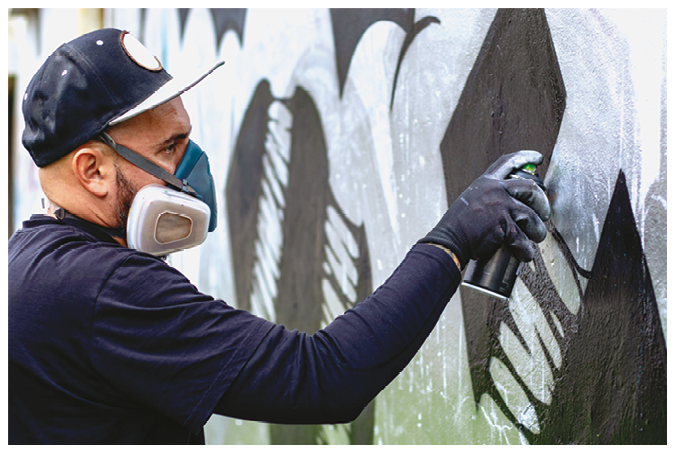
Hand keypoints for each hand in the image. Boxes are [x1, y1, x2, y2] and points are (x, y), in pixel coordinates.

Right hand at [419, 150, 549, 267]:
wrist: (449, 240)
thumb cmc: (458, 225)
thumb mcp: (471, 200)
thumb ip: (489, 198)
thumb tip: (509, 205)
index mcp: (486, 182)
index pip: (508, 162)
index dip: (525, 157)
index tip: (538, 158)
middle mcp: (495, 190)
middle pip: (530, 188)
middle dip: (542, 202)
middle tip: (543, 214)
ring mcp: (500, 206)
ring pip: (531, 216)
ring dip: (537, 230)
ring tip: (535, 237)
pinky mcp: (503, 225)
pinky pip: (523, 237)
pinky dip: (526, 249)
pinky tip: (524, 253)